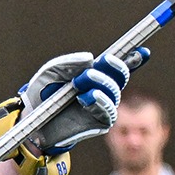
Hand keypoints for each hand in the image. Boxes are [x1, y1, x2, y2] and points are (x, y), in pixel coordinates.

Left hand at [0, 48, 148, 174]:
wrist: (32, 119)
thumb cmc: (42, 93)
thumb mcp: (51, 72)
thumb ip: (69, 62)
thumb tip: (90, 58)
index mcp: (95, 74)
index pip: (118, 65)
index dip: (133, 58)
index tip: (143, 51)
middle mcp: (103, 90)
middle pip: (120, 76)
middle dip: (113, 67)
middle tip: (97, 64)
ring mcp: (102, 106)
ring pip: (115, 93)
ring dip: (101, 84)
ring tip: (81, 82)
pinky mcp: (99, 123)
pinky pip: (107, 112)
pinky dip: (98, 101)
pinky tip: (85, 97)